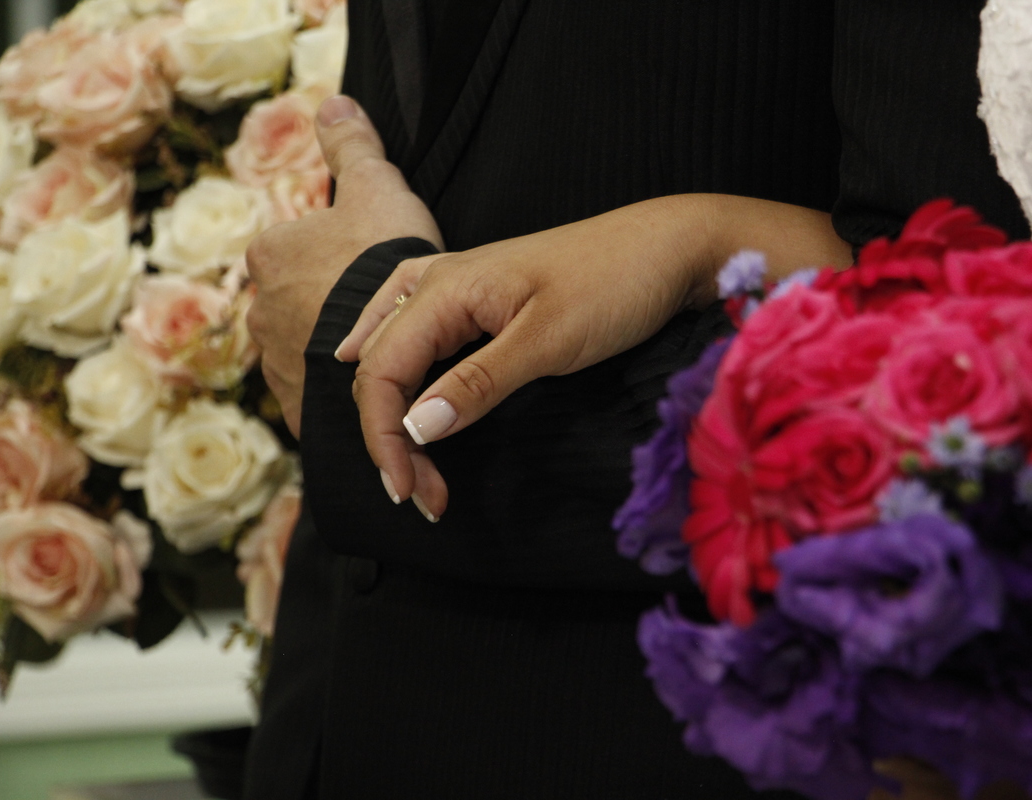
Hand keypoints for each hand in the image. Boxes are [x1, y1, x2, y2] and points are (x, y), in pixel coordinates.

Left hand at [245, 95, 442, 438]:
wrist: (389, 348)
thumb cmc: (382, 264)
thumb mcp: (377, 188)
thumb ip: (352, 146)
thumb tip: (334, 101)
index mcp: (271, 251)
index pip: (301, 249)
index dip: (342, 256)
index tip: (373, 268)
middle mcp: (259, 307)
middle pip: (301, 301)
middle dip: (331, 308)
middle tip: (381, 314)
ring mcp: (273, 360)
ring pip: (306, 349)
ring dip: (331, 352)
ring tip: (378, 356)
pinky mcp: (293, 402)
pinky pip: (314, 393)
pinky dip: (333, 391)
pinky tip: (365, 390)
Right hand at [335, 194, 850, 516]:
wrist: (670, 246)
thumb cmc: (616, 283)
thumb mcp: (548, 341)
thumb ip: (478, 383)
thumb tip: (416, 428)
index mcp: (446, 289)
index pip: (382, 371)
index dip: (384, 438)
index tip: (410, 492)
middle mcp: (440, 281)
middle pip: (380, 364)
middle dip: (389, 435)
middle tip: (423, 494)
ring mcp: (459, 283)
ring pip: (389, 343)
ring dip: (387, 405)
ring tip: (399, 459)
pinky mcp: (482, 293)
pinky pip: (407, 319)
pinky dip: (384, 348)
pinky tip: (361, 353)